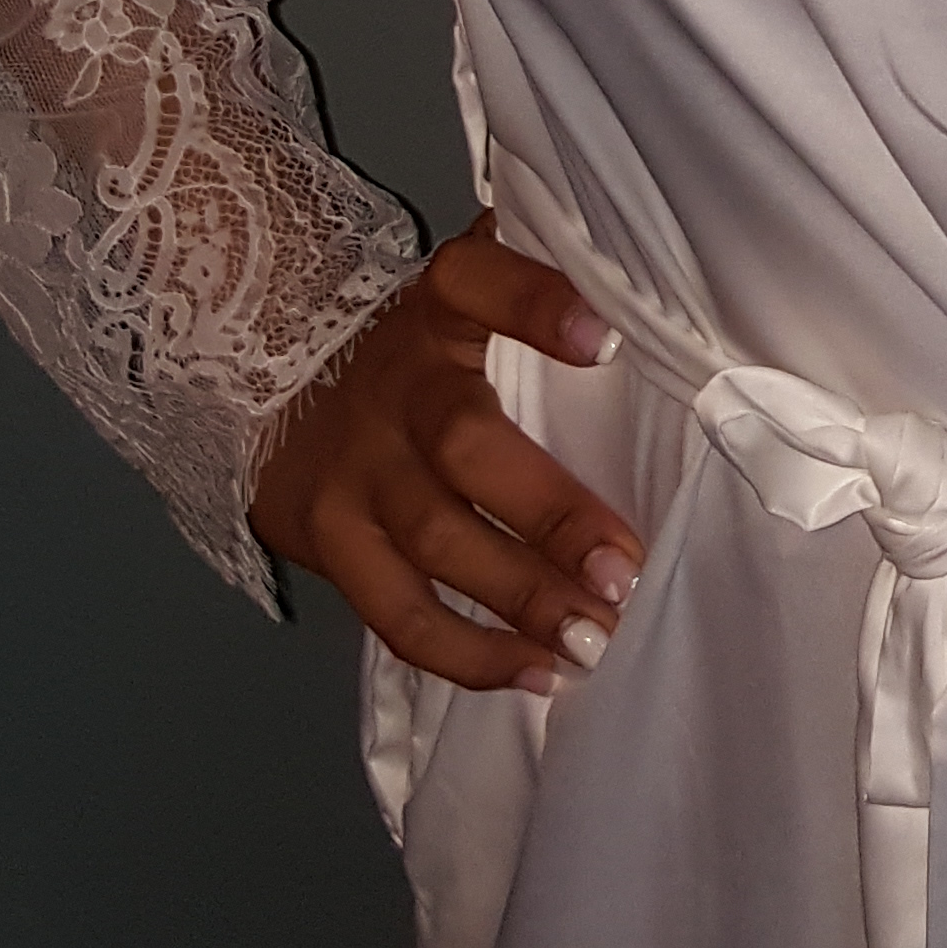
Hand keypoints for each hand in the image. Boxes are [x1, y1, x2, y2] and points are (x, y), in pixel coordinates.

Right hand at [252, 221, 645, 694]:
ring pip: (434, 539)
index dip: (534, 305)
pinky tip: (538, 672)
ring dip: (521, 597)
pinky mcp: (329, 540)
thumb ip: (549, 275)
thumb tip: (662, 279)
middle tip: (623, 570)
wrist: (284, 392)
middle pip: (463, 443)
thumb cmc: (429, 352)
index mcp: (441, 307)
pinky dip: (468, 654)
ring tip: (593, 638)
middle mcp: (395, 384)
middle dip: (550, 513)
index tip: (604, 338)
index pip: (478, 281)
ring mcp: (355, 468)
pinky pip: (397, 611)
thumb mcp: (471, 297)